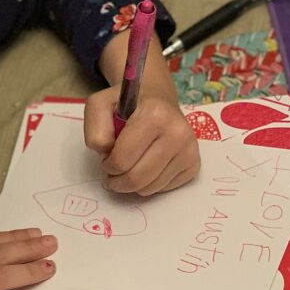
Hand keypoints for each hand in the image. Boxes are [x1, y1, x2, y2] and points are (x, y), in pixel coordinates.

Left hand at [84, 85, 199, 196]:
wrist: (158, 99)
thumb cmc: (128, 105)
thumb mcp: (100, 105)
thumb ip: (95, 128)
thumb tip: (107, 153)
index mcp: (155, 115)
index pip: (122, 160)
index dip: (107, 164)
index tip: (107, 157)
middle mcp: (178, 133)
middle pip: (137, 180)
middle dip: (118, 181)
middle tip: (114, 172)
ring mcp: (189, 151)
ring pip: (150, 189)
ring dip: (133, 184)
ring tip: (130, 166)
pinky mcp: (193, 165)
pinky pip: (163, 190)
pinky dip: (149, 184)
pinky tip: (147, 166)